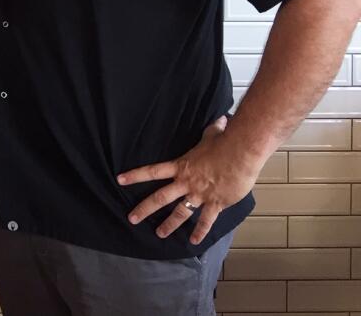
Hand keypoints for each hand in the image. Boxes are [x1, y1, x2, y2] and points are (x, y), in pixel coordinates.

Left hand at [116, 116, 259, 244]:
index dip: (135, 175)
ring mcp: (200, 194)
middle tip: (132, 218)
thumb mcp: (213, 134)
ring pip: (180, 213)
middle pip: (160, 197)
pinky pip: (206, 220)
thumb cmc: (225, 142)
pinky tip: (194, 242)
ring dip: (169, 225)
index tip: (120, 180)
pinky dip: (200, 231)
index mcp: (181, 166)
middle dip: (145, 209)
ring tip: (160, 234)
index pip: (152, 171)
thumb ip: (212, 130)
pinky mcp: (215, 203)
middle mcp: (186, 182)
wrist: (241, 153)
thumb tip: (221, 120)